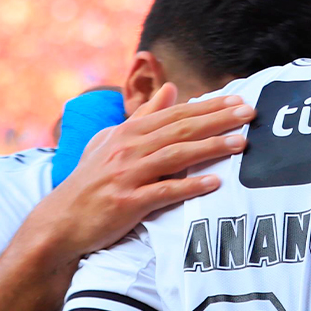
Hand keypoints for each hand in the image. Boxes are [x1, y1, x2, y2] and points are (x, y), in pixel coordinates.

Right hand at [37, 83, 253, 254]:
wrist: (60, 220)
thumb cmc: (90, 181)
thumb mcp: (111, 142)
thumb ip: (143, 116)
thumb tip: (171, 89)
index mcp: (128, 132)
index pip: (175, 113)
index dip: (208, 106)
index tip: (238, 99)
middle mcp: (128, 148)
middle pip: (180, 129)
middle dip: (218, 120)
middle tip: (250, 113)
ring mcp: (127, 175)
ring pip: (176, 156)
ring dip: (211, 148)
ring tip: (242, 144)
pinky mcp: (127, 203)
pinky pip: (164, 192)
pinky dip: (189, 186)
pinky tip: (214, 183)